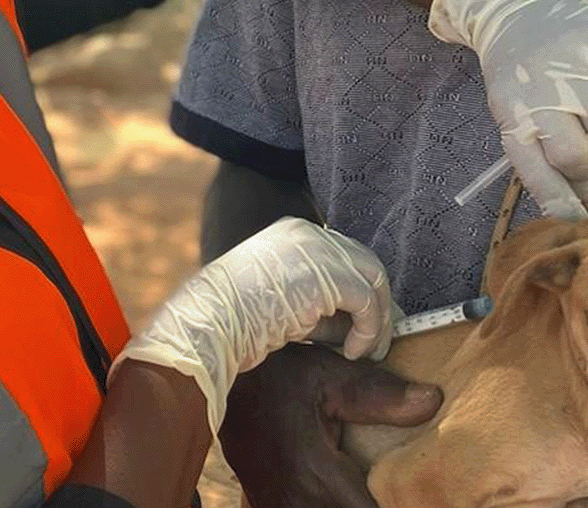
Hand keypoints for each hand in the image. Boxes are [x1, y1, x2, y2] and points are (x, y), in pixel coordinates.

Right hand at [119, 217, 396, 435]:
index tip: (365, 324)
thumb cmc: (235, 323)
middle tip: (377, 341)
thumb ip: (320, 305)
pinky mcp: (328, 276)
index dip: (360, 291)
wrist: (209, 324)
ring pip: (373, 279)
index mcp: (295, 233)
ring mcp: (320, 250)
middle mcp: (311, 233)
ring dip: (378, 321)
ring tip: (367, 352)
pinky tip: (353, 353)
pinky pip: (366, 302)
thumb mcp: (284, 303)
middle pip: (365, 262)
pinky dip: (368, 330)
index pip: (344, 256)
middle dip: (378, 304)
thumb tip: (358, 327)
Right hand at [220, 344, 442, 507]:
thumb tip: (433, 401)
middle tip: (402, 489)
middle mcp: (295, 502)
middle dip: (379, 503)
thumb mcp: (329, 375)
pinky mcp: (266, 503)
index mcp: (316, 476)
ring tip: (376, 487)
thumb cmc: (274, 372)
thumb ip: (381, 395)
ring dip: (352, 503)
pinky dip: (331, 502)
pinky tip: (344, 488)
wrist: (215, 377)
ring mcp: (277, 506)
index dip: (399, 504)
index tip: (418, 493)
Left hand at [429, 0, 587, 219]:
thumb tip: (581, 211)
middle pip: (582, 157)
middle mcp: (545, 95)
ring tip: (586, 93)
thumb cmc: (521, 76)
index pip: (542, 177)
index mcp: (516, 117)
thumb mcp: (521, 119)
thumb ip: (549, 166)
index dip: (565, 204)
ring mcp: (579, 68)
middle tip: (580, 134)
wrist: (518, 9)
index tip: (584, 220)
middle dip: (586, 156)